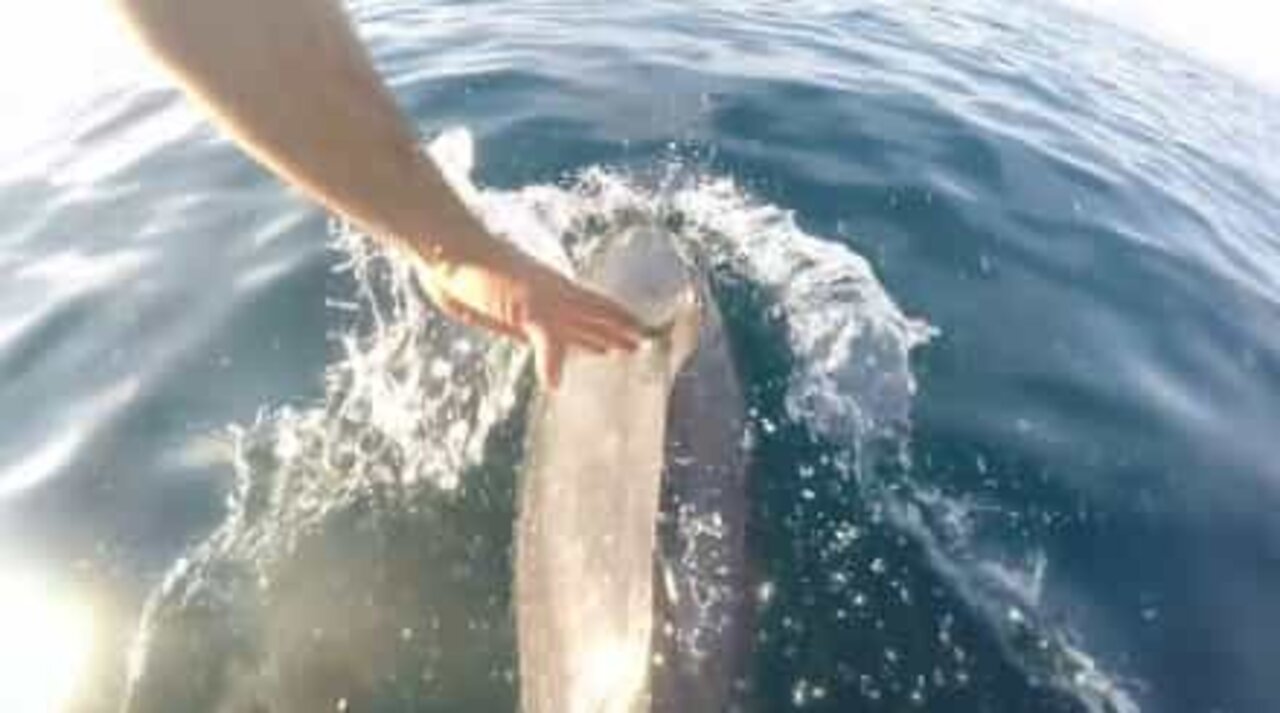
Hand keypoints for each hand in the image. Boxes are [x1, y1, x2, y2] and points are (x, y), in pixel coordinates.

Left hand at [417, 239, 644, 387]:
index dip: (623, 322)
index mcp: (564, 295)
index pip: (603, 310)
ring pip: (568, 330)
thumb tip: (557, 385)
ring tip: (606, 352)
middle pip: (590, 321)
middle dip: (612, 335)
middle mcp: (552, 303)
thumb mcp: (527, 308)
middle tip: (635, 349)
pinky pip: (538, 340)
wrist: (448, 255)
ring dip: (587, 341)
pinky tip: (551, 359)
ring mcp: (530, 311)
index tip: (647, 333)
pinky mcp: (506, 320)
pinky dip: (550, 351)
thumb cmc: (491, 272)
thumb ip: (549, 345)